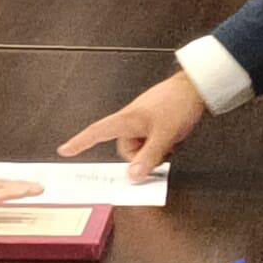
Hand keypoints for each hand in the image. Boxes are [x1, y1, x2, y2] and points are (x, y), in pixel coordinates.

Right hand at [57, 71, 205, 179]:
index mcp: (127, 120)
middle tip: (160, 151)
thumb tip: (132, 176)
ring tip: (170, 142)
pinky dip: (161, 144)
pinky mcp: (155, 121)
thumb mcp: (164, 135)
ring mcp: (143, 121)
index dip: (79, 142)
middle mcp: (131, 120)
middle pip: (125, 149)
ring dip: (154, 150)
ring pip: (141, 147)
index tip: (65, 149)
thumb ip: (148, 157)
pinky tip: (173, 139)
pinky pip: (151, 141)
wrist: (197, 86)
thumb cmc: (178, 103)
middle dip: (141, 156)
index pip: (96, 132)